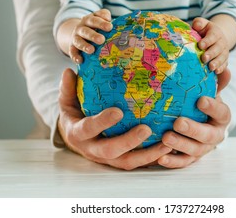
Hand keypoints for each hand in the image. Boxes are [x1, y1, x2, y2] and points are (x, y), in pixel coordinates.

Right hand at [57, 68, 172, 169]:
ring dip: (148, 155)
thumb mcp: (67, 102)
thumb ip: (68, 88)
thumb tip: (68, 71)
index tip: (118, 111)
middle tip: (146, 129)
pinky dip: (152, 159)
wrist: (75, 139)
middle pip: (110, 150)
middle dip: (129, 141)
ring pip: (127, 162)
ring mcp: (107, 159)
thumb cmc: (74, 115)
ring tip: (167, 143)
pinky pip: (137, 163)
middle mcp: (92, 149)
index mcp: (78, 133)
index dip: (102, 122)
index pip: (88, 128)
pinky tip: (169, 149)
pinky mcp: (119, 162)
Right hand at [69, 9, 112, 63]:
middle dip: (93, 35)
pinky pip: (72, 52)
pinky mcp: (72, 47)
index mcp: (88, 20)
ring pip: (78, 41)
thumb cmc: (95, 26)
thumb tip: (109, 21)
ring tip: (91, 50)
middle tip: (101, 40)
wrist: (80, 32)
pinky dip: (75, 56)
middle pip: (86, 31)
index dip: (101, 23)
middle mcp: (80, 28)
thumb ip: (104, 16)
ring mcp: (75, 38)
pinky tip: (80, 61)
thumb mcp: (99, 18)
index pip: (94, 20)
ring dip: (84, 46)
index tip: (109, 27)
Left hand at [159, 69, 231, 167]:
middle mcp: (215, 135)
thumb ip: (216, 82)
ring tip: (165, 137)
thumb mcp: (209, 91)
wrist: (200, 124)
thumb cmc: (200, 103)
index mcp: (222, 117)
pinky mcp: (191, 158)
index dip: (212, 107)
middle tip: (178, 122)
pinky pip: (182, 162)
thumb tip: (223, 68)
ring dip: (180, 145)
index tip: (200, 100)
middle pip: (208, 135)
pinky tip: (160, 158)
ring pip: (194, 150)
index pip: (222, 113)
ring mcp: (203, 149)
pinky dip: (172, 161)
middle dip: (193, 129)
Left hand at [192, 17, 229, 73]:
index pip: (212, 36)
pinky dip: (221, 68)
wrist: (216, 37)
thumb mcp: (202, 24)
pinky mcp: (225, 59)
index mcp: (216, 32)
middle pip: (218, 48)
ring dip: (217, 62)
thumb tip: (196, 26)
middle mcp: (222, 42)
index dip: (207, 41)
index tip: (200, 45)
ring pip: (222, 57)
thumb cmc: (204, 31)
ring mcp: (224, 51)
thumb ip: (199, 23)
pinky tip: (216, 72)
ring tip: (211, 67)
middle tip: (204, 58)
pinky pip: (224, 64)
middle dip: (211, 53)